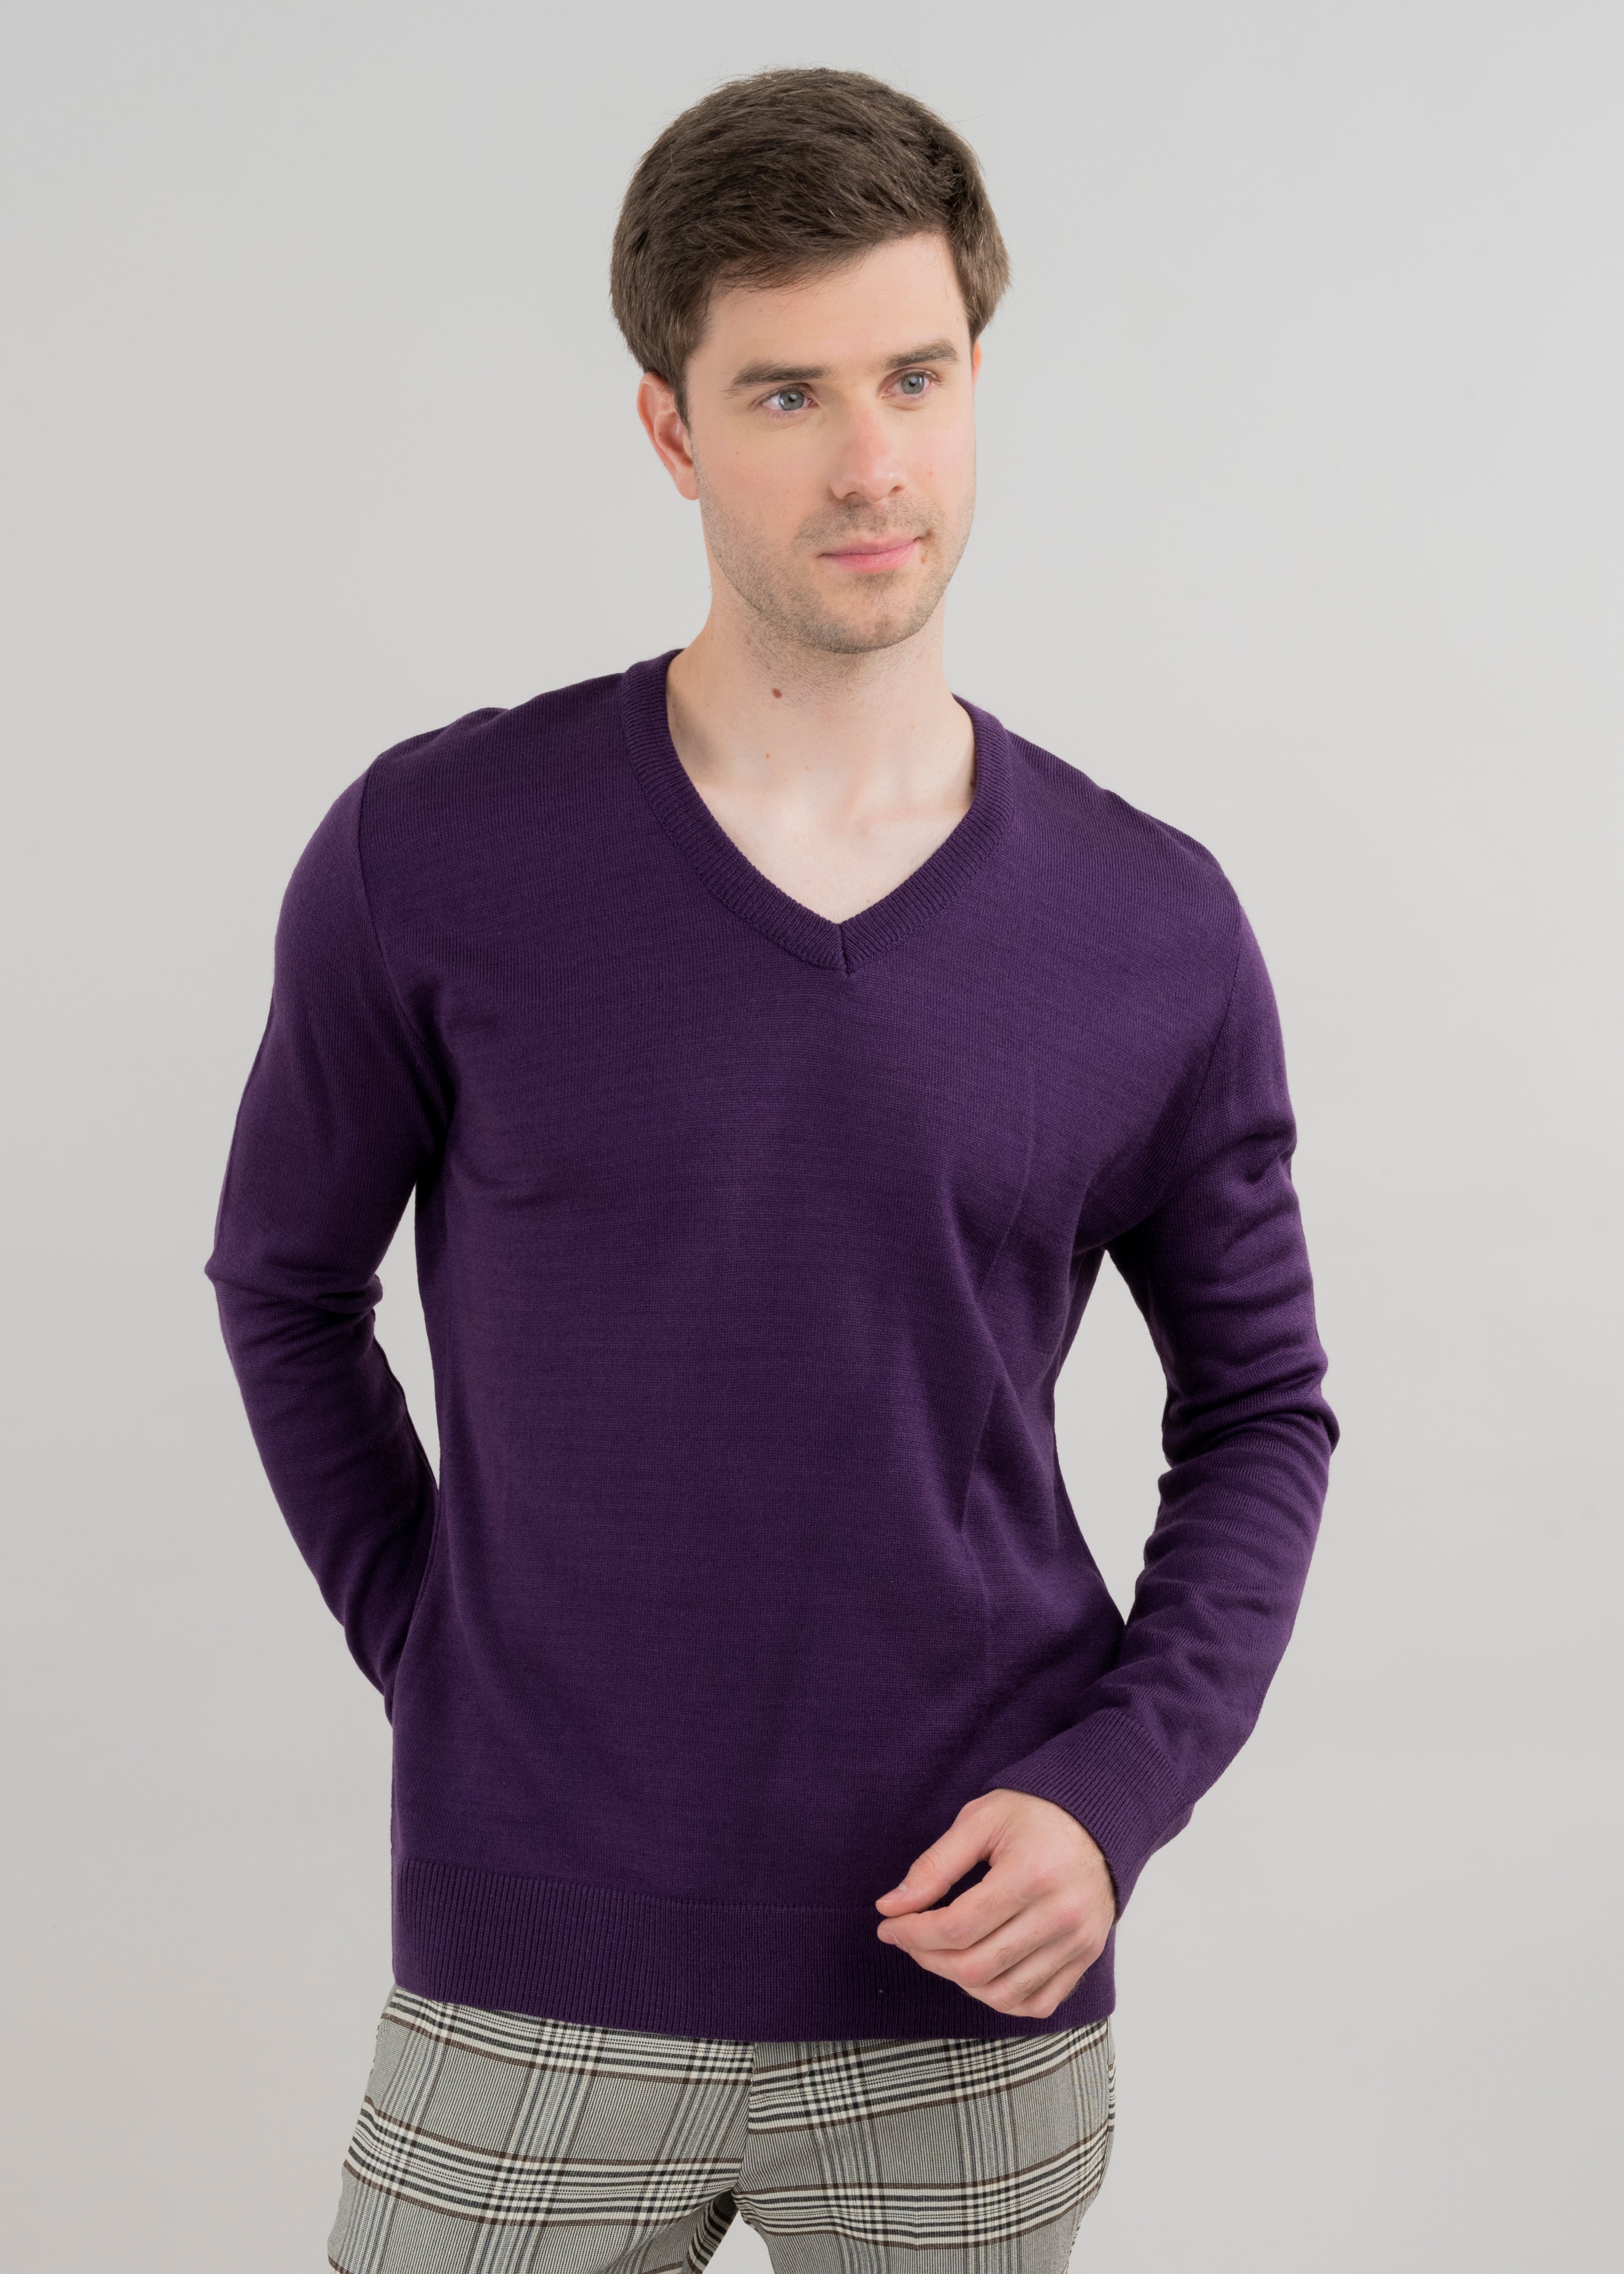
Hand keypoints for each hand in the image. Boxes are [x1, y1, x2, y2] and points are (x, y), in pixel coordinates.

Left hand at [873, 1789, 1117, 2018]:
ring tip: (939, 1953)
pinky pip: (1037, 2004)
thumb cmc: (1034, 1815)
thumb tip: (891, 1906)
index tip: (888, 1924)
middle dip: (927, 1957)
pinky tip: (980, 1972)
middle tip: (907, 1937)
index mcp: (1031, 1875)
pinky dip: (1001, 1998)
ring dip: (958, 1981)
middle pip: (976, 1967)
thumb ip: (934, 1865)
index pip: (958, 1927)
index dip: (913, 1933)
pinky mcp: (1085, 1959)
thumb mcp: (980, 1820)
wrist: (1097, 1821)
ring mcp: (1077, 1943)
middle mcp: (1059, 1916)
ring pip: (1003, 1994)